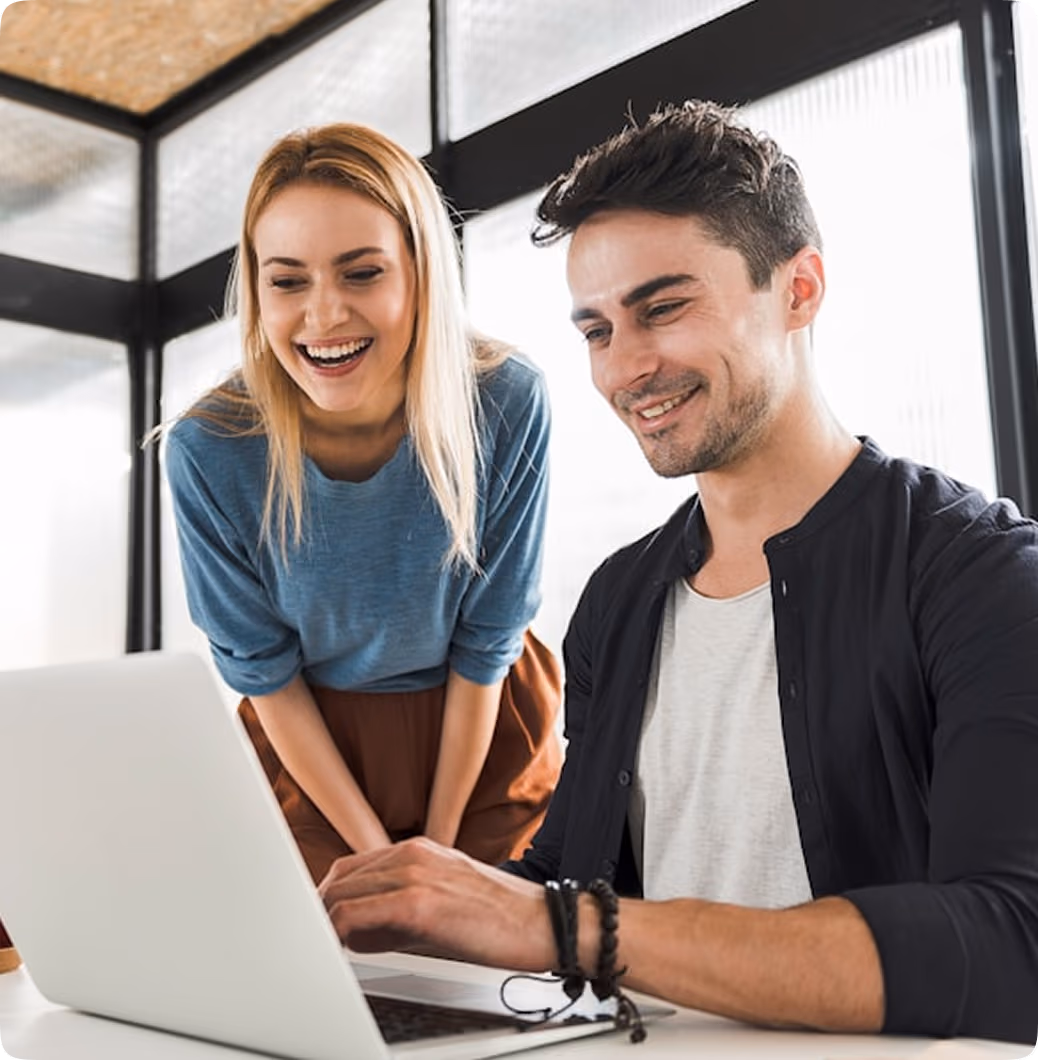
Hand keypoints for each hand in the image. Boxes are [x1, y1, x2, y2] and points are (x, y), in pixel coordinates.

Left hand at [318, 837, 554, 970]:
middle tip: (315, 943)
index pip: (350, 868)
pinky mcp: (418, 904)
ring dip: (325, 924)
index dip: (328, 898)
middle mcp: (411, 854)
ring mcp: (413, 875)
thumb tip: (354, 934)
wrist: (544, 922)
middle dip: (320, 912)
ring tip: (327, 951)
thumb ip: (397, 912)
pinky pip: (355, 916)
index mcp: (417, 850)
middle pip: (339, 878)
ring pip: (341, 894)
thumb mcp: (441, 902)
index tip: (319, 925)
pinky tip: (342, 952)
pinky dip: (338, 934)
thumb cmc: (499, 918)